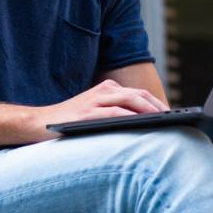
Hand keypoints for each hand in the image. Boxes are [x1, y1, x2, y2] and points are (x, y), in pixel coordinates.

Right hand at [31, 79, 168, 140]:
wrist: (38, 123)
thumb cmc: (70, 121)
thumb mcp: (95, 112)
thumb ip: (114, 111)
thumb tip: (144, 124)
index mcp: (107, 88)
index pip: (139, 94)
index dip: (157, 103)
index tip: (172, 115)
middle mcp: (103, 90)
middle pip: (139, 95)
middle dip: (159, 106)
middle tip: (174, 118)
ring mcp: (95, 101)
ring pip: (130, 100)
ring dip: (149, 110)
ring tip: (164, 121)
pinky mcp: (87, 113)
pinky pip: (114, 112)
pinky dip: (130, 117)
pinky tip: (142, 123)